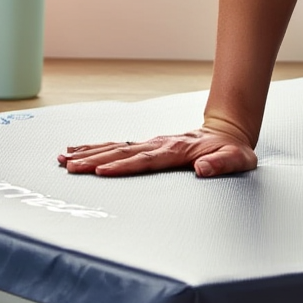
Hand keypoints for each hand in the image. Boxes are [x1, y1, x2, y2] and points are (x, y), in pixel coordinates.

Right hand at [57, 126, 257, 177]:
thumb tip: (203, 168)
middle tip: (71, 167)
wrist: (227, 132)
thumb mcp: (237, 160)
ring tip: (65, 159)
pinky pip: (118, 146)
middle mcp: (159, 144)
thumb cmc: (232, 150)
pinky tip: (77, 151)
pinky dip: (96, 147)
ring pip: (115, 147)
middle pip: (122, 152)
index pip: (146, 160)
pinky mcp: (147, 145)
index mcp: (177, 150)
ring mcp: (151, 143)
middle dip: (95, 159)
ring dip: (90, 152)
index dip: (124, 165)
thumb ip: (222, 164)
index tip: (102, 171)